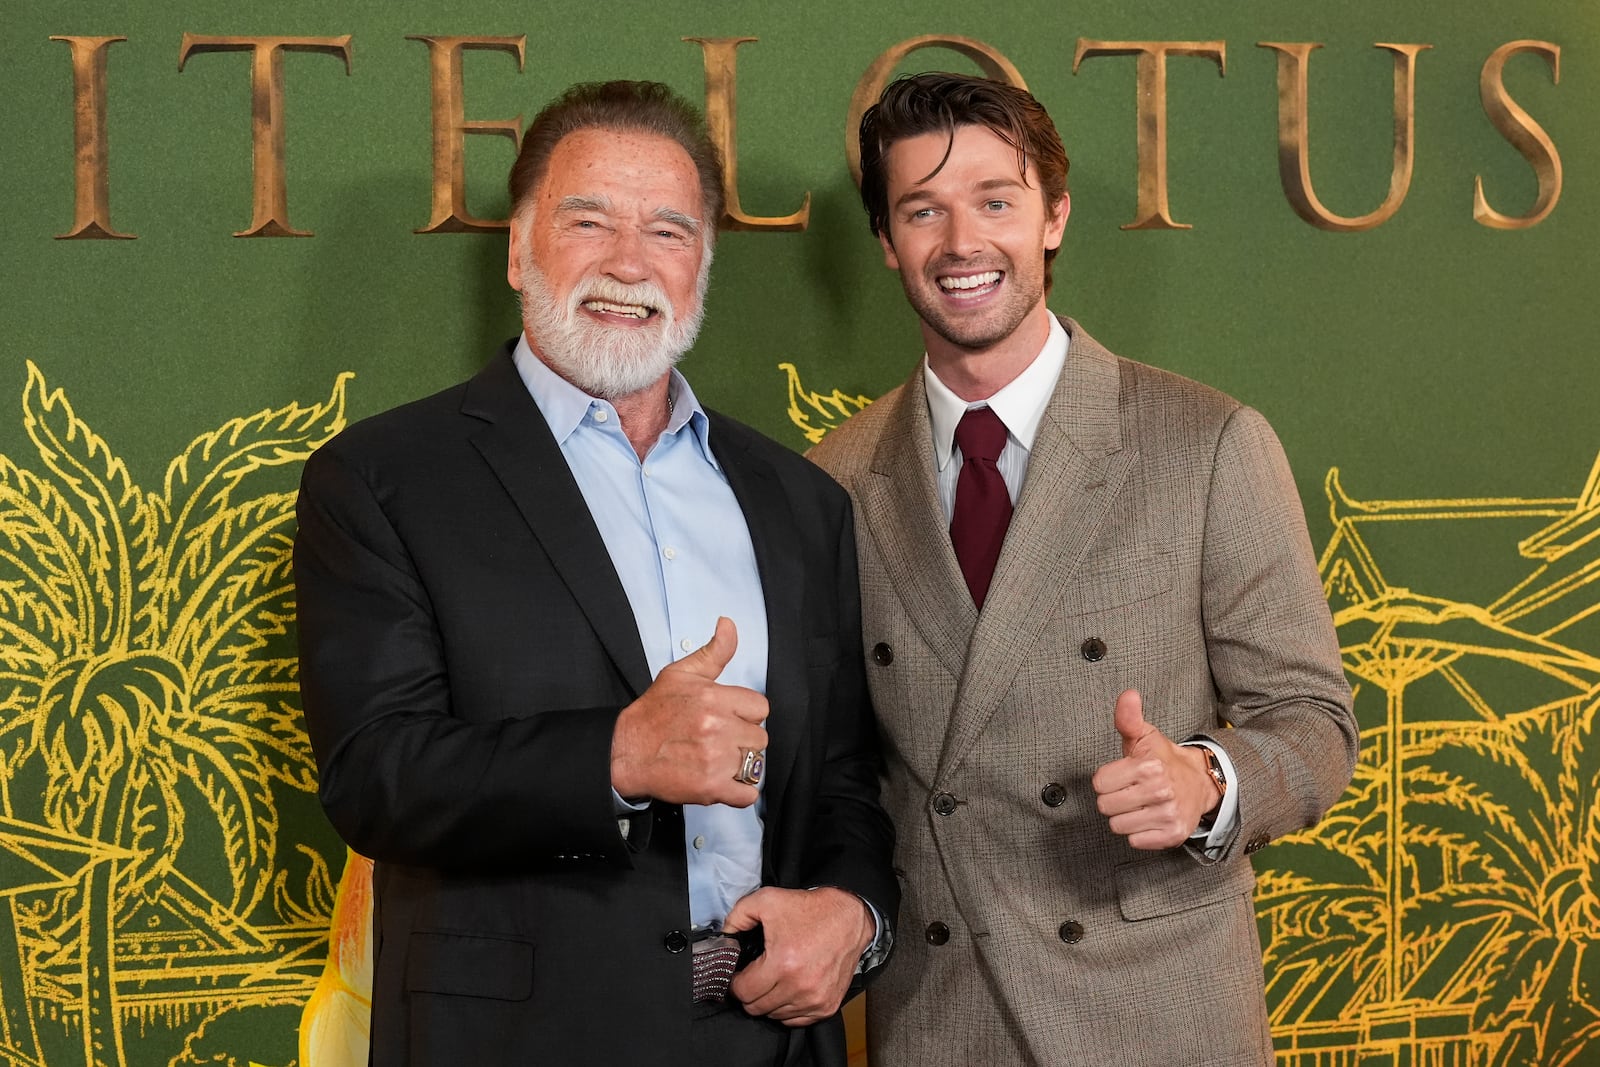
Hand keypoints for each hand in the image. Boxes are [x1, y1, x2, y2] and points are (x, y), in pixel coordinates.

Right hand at [609, 617, 767, 806]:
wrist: (624, 752)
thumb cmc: (652, 714)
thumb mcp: (681, 674)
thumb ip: (713, 652)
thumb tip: (728, 624)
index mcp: (714, 698)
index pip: (760, 708)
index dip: (745, 715)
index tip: (729, 719)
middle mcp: (717, 727)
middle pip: (759, 738)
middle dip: (742, 741)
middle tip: (719, 742)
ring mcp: (715, 759)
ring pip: (754, 765)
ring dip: (740, 766)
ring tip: (716, 760)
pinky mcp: (710, 787)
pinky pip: (746, 794)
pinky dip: (739, 792)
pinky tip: (722, 782)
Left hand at [723, 887, 873, 1025]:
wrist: (848, 917)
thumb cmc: (809, 910)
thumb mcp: (767, 900)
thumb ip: (736, 917)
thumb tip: (724, 939)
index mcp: (782, 963)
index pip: (743, 992)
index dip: (735, 983)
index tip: (738, 975)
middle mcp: (799, 986)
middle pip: (756, 1008)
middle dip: (749, 992)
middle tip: (754, 976)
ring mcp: (815, 999)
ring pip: (775, 1016)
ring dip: (769, 1001)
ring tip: (774, 979)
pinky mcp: (827, 1006)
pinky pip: (796, 1020)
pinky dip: (788, 1008)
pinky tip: (789, 988)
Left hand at [1090, 689, 1221, 849]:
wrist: (1200, 782)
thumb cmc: (1163, 759)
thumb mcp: (1145, 736)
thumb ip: (1128, 717)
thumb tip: (1128, 695)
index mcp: (1148, 766)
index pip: (1099, 783)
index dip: (1108, 779)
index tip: (1122, 775)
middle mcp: (1160, 791)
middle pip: (1105, 806)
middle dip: (1114, 798)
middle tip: (1131, 790)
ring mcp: (1168, 814)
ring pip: (1118, 826)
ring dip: (1125, 817)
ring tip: (1140, 804)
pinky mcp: (1173, 835)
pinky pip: (1135, 841)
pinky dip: (1139, 833)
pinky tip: (1150, 818)